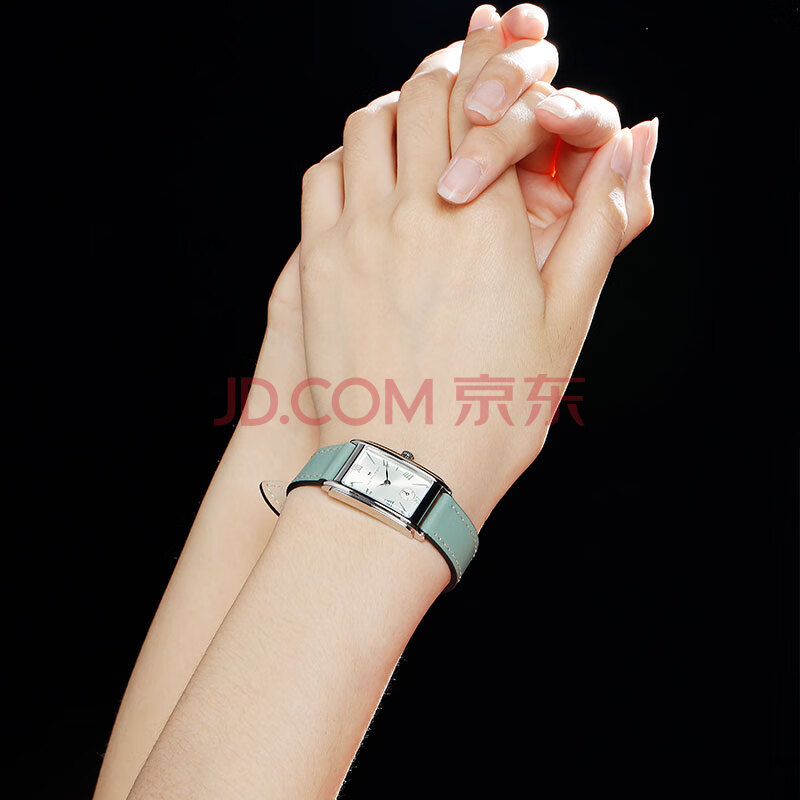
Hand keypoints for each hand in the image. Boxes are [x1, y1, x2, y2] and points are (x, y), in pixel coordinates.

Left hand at [298, 23, 656, 529]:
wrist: (405, 472)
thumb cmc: (493, 409)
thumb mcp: (566, 320)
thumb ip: (596, 222)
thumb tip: (630, 144)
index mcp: (485, 221)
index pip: (480, 98)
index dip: (489, 59)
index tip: (494, 39)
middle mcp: (413, 213)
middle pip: (417, 96)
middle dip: (441, 74)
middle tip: (456, 78)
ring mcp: (353, 238)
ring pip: (362, 128)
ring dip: (391, 112)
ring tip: (412, 127)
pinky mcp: (313, 268)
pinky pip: (320, 179)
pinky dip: (345, 158)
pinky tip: (365, 177)